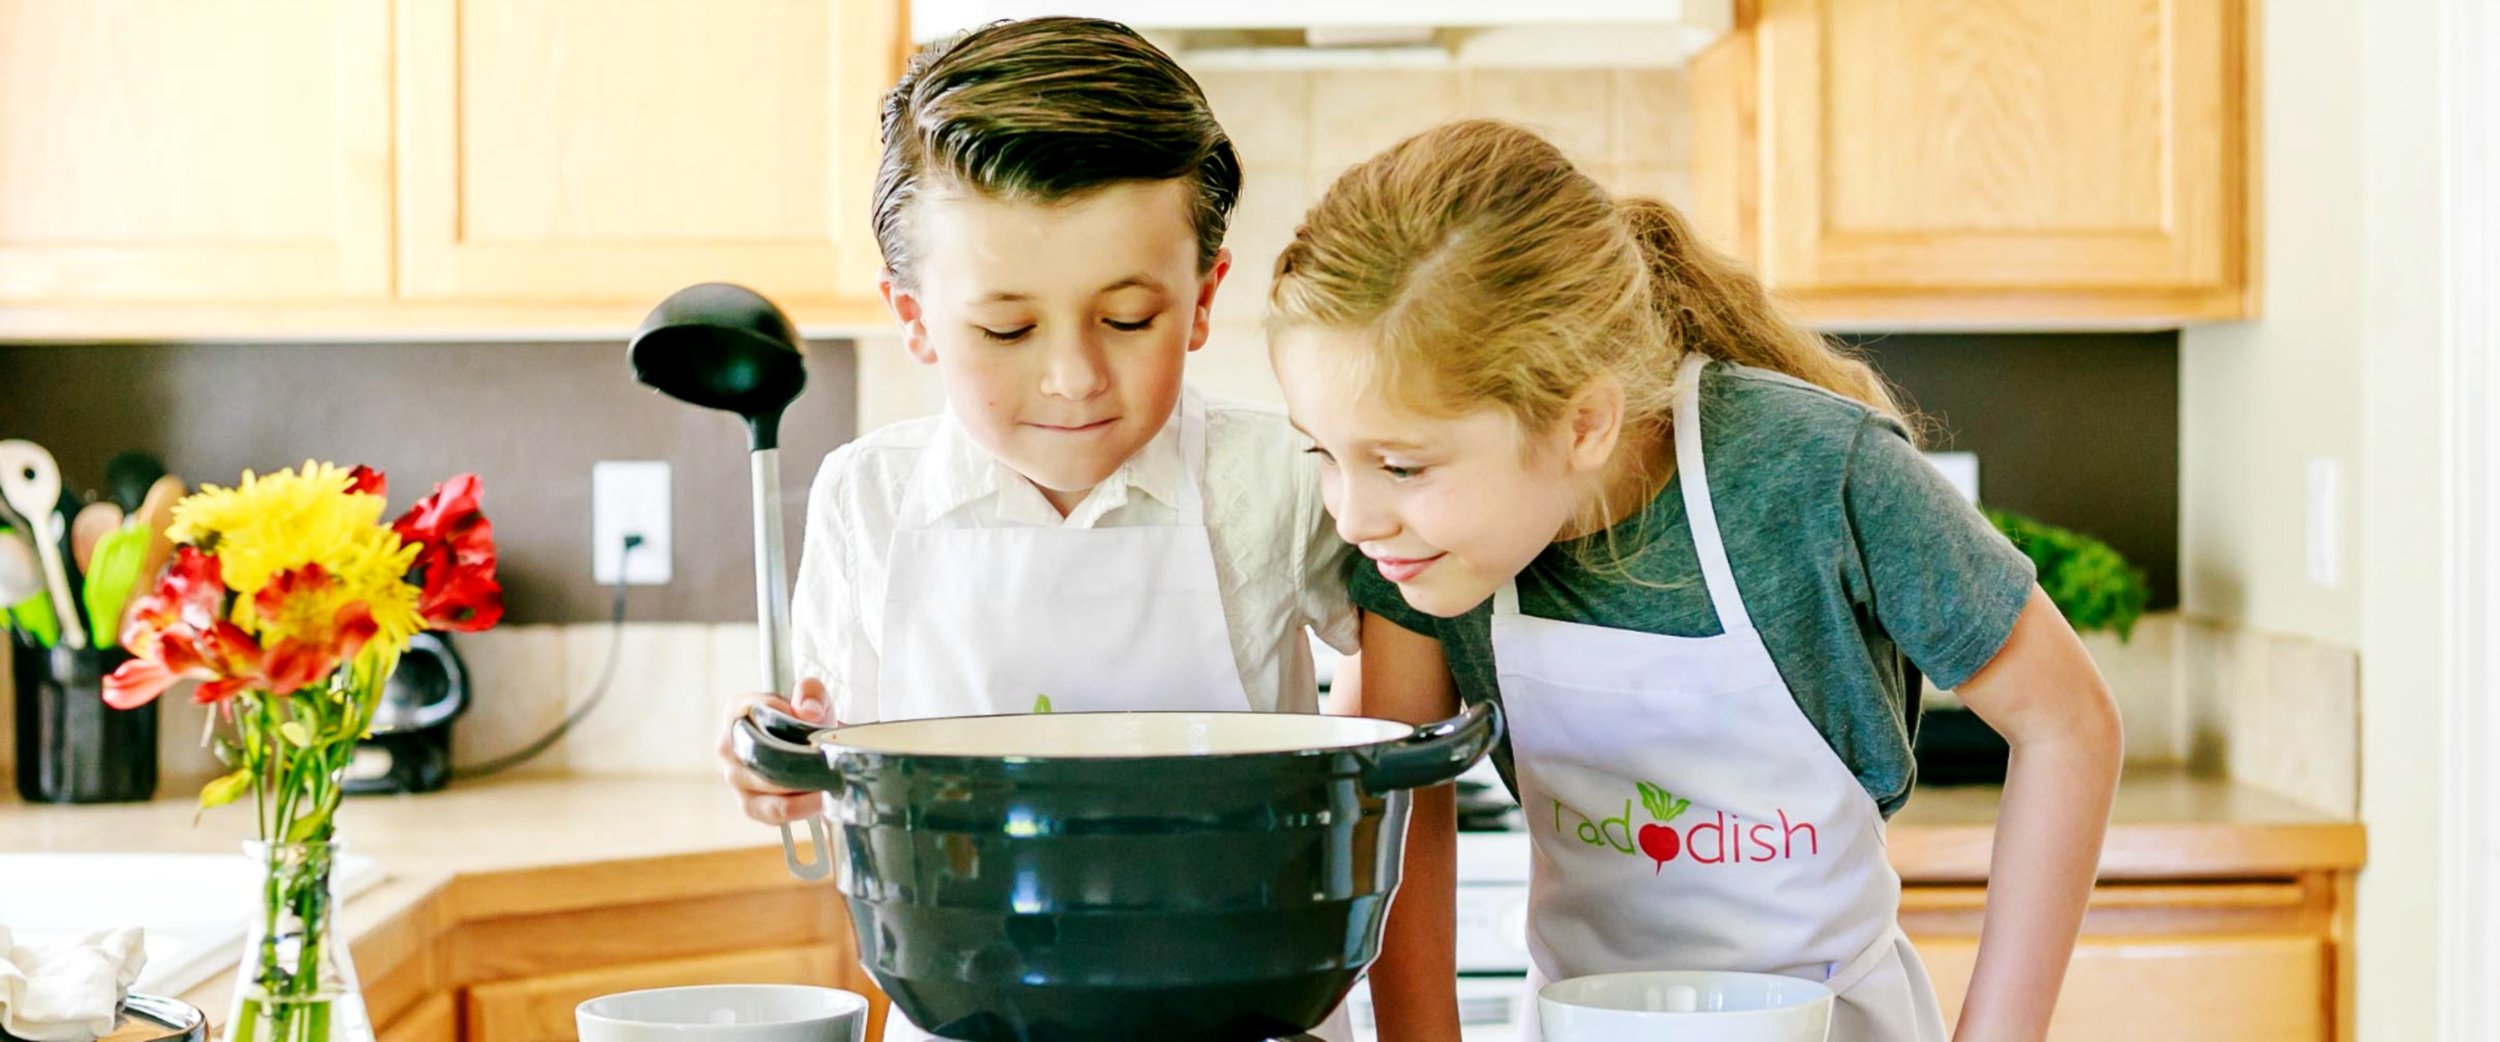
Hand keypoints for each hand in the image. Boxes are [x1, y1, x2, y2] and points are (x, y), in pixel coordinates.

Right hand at [716, 678, 831, 824]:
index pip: (752, 710)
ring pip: (765, 787)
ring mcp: (735, 778)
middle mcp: (728, 746)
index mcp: (737, 712)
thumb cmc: (806, 721)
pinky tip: (820, 802)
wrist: (812, 749)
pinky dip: (798, 808)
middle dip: (796, 759)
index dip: (782, 715)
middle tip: (828, 761)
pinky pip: (770, 812)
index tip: (812, 719)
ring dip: (800, 787)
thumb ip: (810, 692)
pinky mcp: (750, 805)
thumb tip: (808, 712)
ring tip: (829, 783)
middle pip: (759, 755)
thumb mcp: (813, 697)